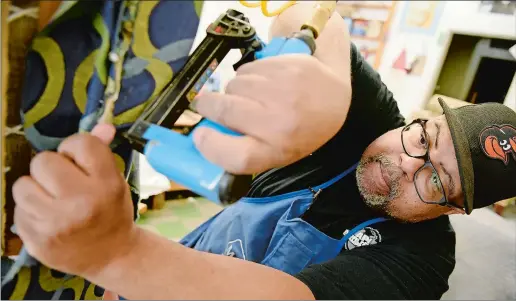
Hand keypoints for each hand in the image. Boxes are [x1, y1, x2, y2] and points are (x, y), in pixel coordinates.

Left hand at [12, 123, 136, 276]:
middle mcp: (81, 202)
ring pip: (23, 184)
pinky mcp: (37, 241)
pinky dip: (30, 211)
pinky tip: (47, 219)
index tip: (80, 163)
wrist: (112, 256)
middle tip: (64, 183)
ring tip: (52, 200)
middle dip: (52, 168)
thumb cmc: (112, 212)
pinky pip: (18, 210)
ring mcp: (56, 224)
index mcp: (106, 184)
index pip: (80, 143)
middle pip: (43, 160)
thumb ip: (102, 152)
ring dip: (35, 189)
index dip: (75, 149)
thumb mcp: (114, 181)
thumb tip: (102, 125)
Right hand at [191, 54, 350, 173]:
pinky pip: (248, 68)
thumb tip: (200, 136)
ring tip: (249, 96)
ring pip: (233, 85)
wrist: (337, 104)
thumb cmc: (298, 134)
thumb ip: (239, 151)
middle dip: (208, 106)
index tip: (200, 135)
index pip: (236, 156)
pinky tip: (263, 82)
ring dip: (233, 90)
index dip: (210, 147)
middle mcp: (280, 123)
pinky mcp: (286, 66)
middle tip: (208, 105)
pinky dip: (248, 75)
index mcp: (277, 151)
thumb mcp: (274, 154)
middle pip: (224, 111)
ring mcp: (283, 91)